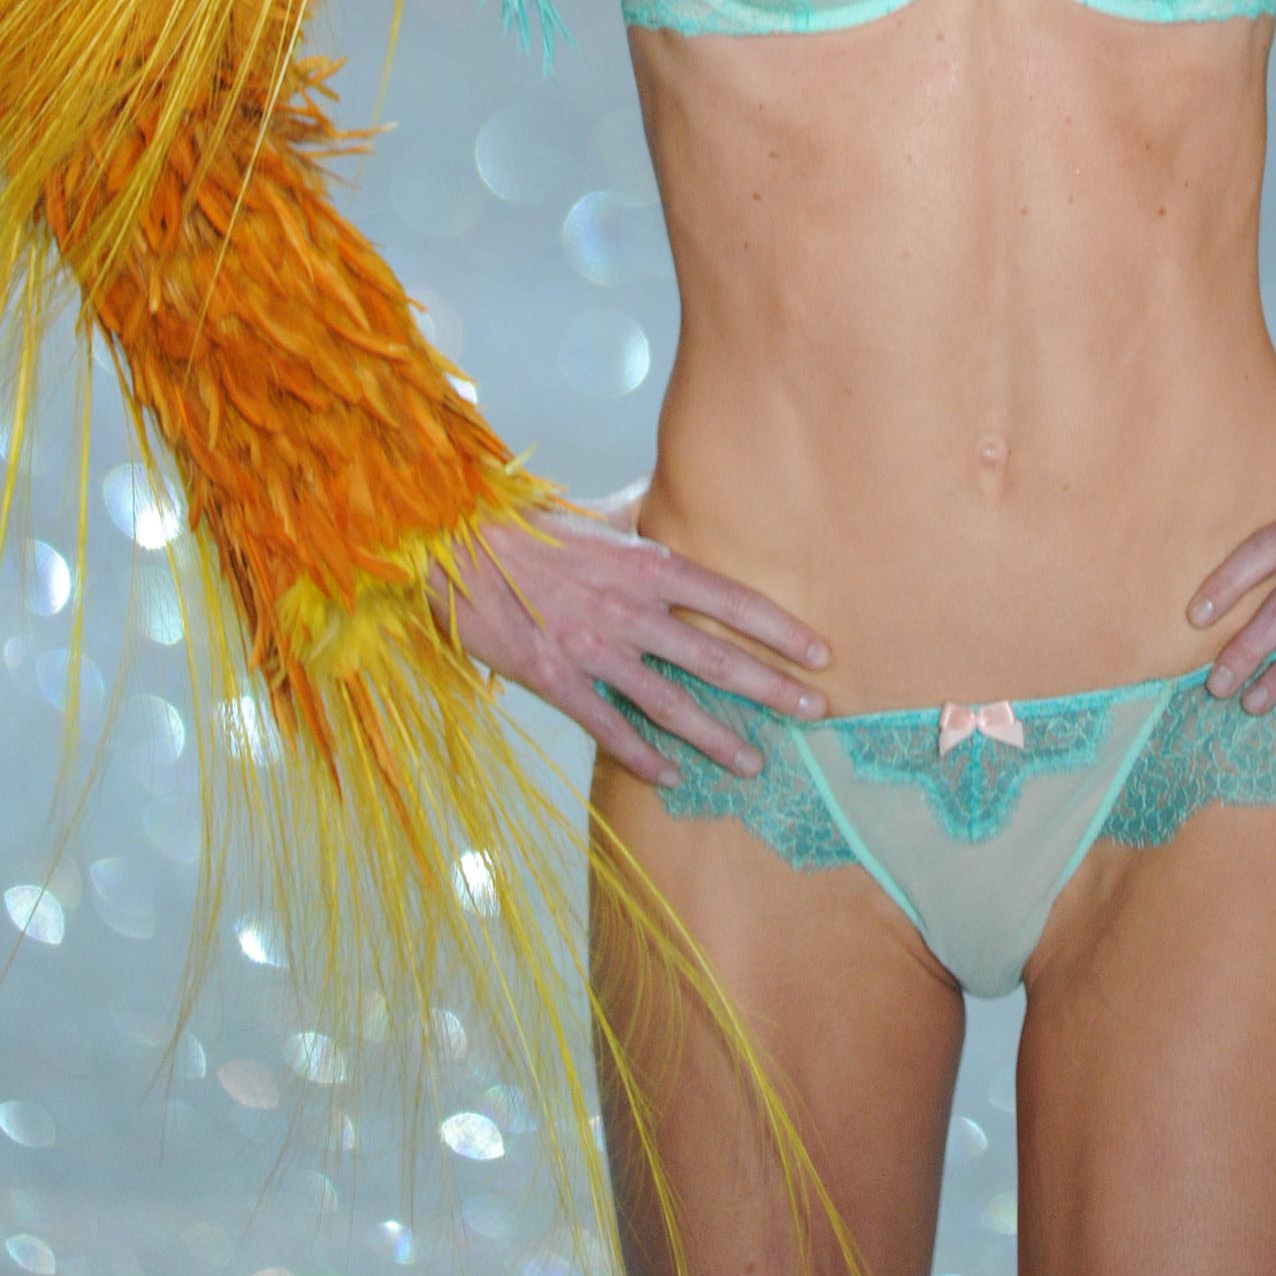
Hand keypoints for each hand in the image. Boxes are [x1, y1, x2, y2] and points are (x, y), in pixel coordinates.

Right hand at [425, 506, 831, 785]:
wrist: (456, 544)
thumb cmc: (529, 528)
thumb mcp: (594, 517)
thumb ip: (637, 519)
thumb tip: (665, 499)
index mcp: (645, 564)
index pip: (730, 597)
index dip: (779, 627)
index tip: (819, 651)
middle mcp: (629, 607)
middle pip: (715, 655)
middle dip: (771, 686)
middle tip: (816, 711)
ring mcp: (594, 647)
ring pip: (670, 701)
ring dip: (717, 735)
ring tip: (754, 762)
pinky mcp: (556, 679)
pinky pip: (609, 725)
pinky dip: (641, 754)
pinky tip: (670, 776)